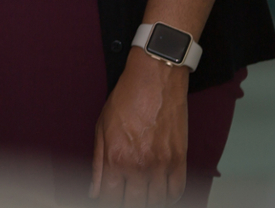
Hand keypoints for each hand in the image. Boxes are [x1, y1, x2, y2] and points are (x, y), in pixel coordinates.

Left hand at [91, 49, 189, 202]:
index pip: (111, 197)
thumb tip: (94, 189)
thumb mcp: (102, 128)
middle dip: (129, 203)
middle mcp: (139, 165)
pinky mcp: (180, 158)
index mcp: (116, 158)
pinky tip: (162, 193)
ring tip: (143, 195)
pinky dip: (170, 196)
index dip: (109, 201)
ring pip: (157, 200)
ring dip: (150, 201)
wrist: (155, 78)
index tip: (110, 199)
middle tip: (127, 198)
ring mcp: (162, 163)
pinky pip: (178, 189)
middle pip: (135, 203)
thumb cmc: (127, 98)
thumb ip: (98, 163)